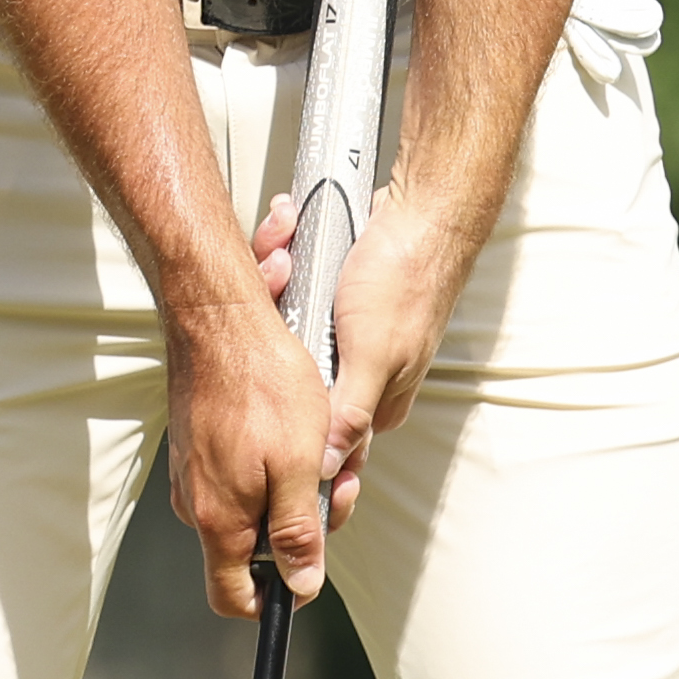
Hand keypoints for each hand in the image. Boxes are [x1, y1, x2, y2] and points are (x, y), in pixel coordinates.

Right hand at [164, 268, 339, 618]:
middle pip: (247, 552)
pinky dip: (271, 466)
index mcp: (219, 520)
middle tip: (337, 487)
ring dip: (289, 493)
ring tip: (321, 450)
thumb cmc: (261, 383)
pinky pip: (236, 476)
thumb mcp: (299, 464)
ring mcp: (191, 474)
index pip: (231, 596)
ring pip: (247, 509)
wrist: (218, 319)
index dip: (272, 599)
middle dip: (297, 532)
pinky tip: (294, 431)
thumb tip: (300, 585)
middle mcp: (195, 505)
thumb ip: (297, 531)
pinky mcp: (195, 447)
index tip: (305, 578)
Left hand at [251, 188, 467, 488]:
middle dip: (273, 339)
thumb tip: (327, 467)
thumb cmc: (404, 277)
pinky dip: (284, 273)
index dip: (283, 416)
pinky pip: (292, 300)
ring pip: (288, 336)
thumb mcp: (373, 354)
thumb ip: (349, 413)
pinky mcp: (334, 306)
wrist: (423, 211)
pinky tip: (287, 250)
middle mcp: (361, 376)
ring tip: (283, 261)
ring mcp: (346, 341)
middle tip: (275, 287)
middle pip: (293, 381)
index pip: (318, 436)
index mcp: (377, 403)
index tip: (256, 381)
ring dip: (276, 293)